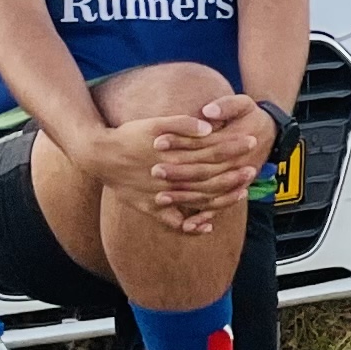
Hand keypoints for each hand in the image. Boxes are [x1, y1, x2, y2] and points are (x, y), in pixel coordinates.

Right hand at [75, 102, 264, 234]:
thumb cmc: (128, 135)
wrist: (97, 155)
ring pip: (196, 201)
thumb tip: (209, 128)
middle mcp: (168, 178)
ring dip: (220, 198)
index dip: (232, 148)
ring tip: (241, 193)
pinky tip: (206, 226)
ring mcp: (159, 195)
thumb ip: (182, 123)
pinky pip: (172, 221)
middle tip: (253, 170)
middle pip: (208, 179)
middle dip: (233, 174)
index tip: (251, 143)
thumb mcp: (154, 123)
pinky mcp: (150, 206)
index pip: (210, 152)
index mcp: (172, 156)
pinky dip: (189, 225)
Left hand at [164, 91, 279, 209]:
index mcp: (234, 142)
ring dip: (184, 197)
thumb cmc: (252, 116)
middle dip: (178, 173)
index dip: (180, 143)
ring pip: (208, 193)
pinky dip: (204, 218)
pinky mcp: (234, 190)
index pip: (203, 145)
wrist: (271, 132)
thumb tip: (208, 112)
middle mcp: (236, 165)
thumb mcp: (243, 104)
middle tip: (155, 171)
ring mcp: (235, 180)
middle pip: (203, 172)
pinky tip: (186, 226)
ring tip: (160, 198)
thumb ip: (226, 106)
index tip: (157, 141)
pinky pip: (218, 207)